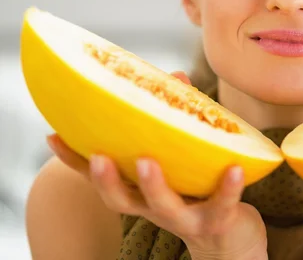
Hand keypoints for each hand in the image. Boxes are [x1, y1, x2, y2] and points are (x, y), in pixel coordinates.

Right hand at [46, 71, 267, 259]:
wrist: (231, 239)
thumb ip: (178, 121)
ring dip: (154, 186)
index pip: (103, 179)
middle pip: (122, 200)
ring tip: (149, 162)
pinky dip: (228, 188)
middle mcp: (156, 209)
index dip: (76, 161)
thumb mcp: (183, 161)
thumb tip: (176, 77)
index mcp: (142, 191)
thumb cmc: (201, 190)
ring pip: (164, 207)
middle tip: (99, 156)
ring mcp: (186, 218)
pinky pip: (223, 204)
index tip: (54, 136)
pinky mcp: (218, 221)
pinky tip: (235, 168)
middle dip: (107, 180)